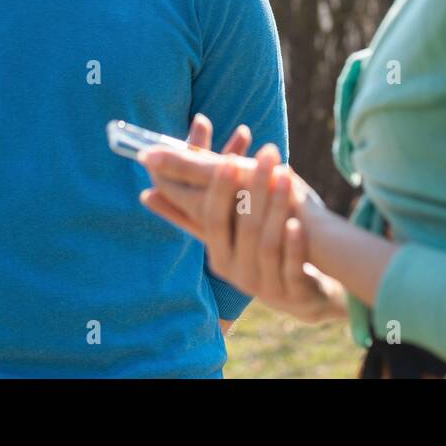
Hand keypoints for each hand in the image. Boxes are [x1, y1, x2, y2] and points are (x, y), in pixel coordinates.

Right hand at [139, 116, 345, 323]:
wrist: (300, 291)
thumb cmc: (254, 249)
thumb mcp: (227, 229)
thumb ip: (194, 206)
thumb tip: (145, 194)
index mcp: (216, 252)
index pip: (210, 218)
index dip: (219, 189)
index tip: (229, 159)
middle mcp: (236, 271)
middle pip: (243, 228)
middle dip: (254, 186)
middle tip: (267, 152)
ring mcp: (265, 284)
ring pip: (267, 245)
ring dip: (277, 206)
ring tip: (287, 173)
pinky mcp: (294, 293)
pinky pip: (291, 268)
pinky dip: (293, 245)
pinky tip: (298, 222)